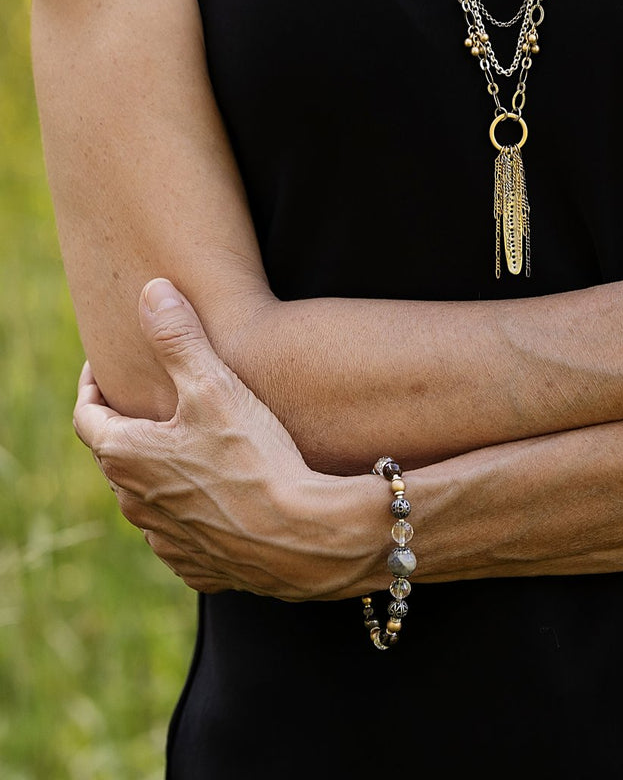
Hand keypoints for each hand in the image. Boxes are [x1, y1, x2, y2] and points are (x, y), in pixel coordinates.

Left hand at [73, 279, 371, 599]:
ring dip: (160, 471)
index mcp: (125, 456)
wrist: (302, 537)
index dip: (91, 387)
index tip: (104, 368)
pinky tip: (219, 496)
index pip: (86, 415)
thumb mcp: (213, 385)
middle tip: (152, 401)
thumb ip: (177, 337)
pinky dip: (191, 511)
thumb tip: (151, 291)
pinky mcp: (199, 565)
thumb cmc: (254, 458)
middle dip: (130, 426)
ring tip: (189, 445)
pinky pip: (182, 533)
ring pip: (149, 497)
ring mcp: (165, 540)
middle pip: (116, 456)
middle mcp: (134, 503)